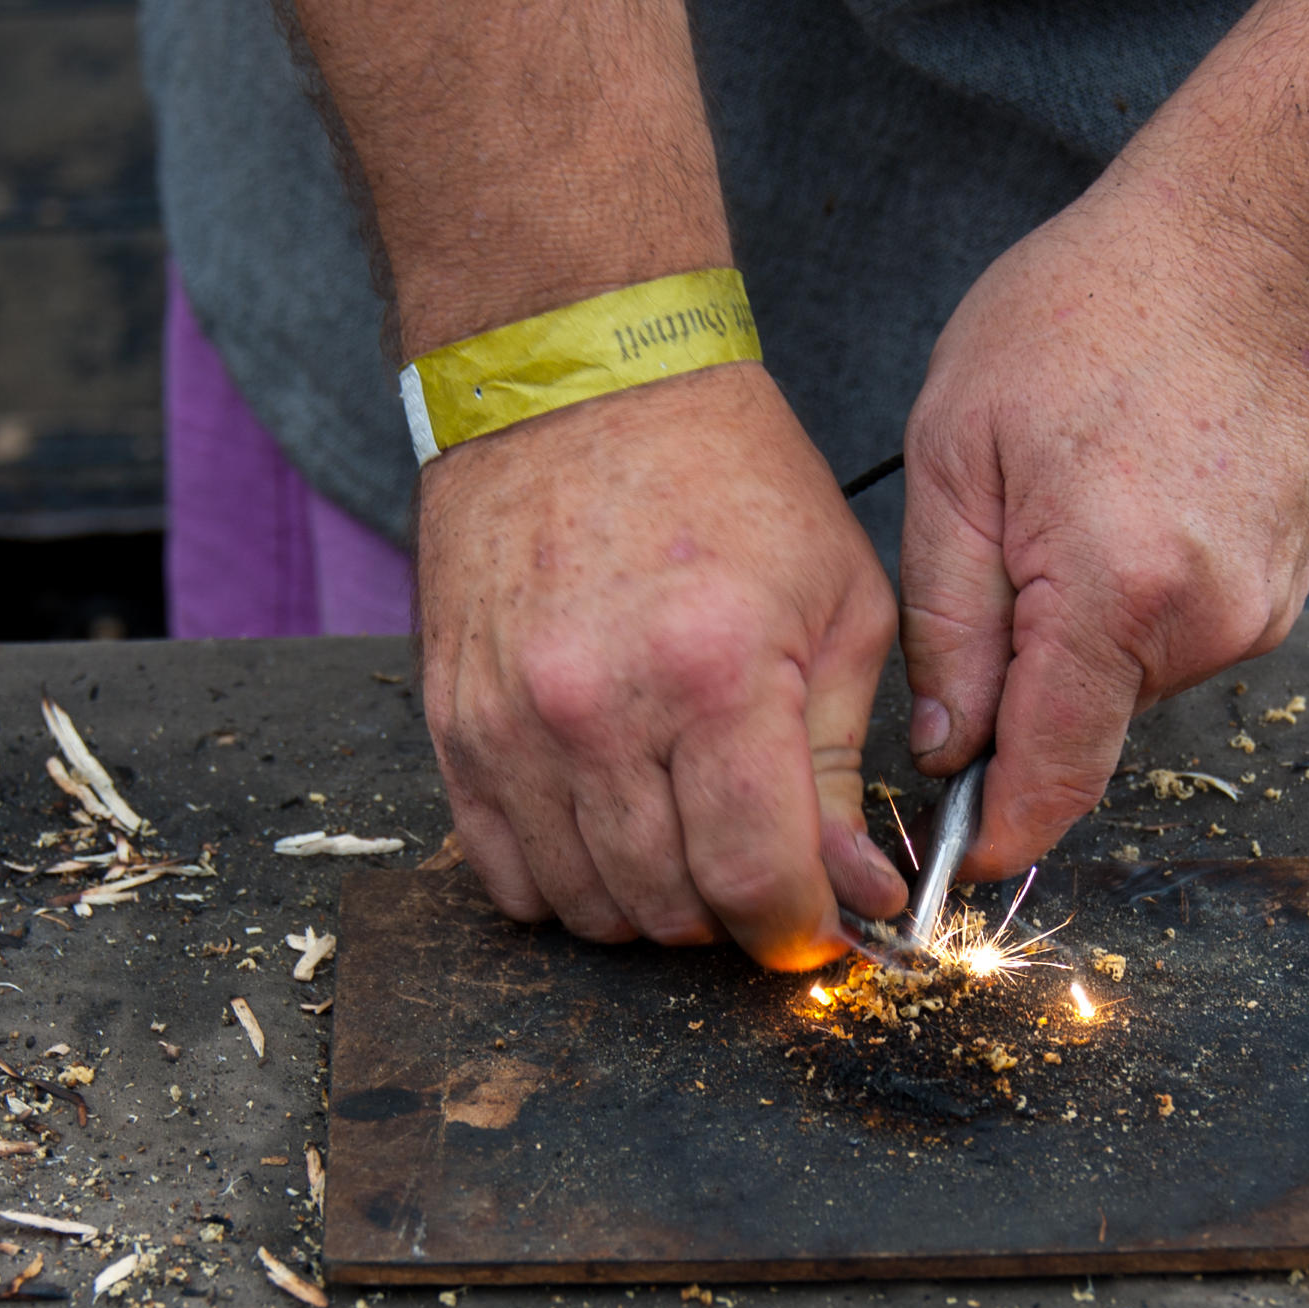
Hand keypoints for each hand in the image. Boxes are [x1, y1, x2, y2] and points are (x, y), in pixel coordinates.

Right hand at [420, 363, 907, 968]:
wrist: (576, 378)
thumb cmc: (727, 476)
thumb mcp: (840, 602)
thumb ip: (844, 764)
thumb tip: (857, 891)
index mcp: (718, 674)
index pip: (757, 879)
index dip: (798, 929)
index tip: (819, 926)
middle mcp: (600, 710)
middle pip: (669, 908)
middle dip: (732, 914)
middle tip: (761, 865)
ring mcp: (511, 722)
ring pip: (586, 906)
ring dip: (649, 905)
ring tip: (688, 837)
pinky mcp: (451, 721)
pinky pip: (503, 870)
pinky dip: (566, 880)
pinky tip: (611, 829)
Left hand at [899, 183, 1308, 874]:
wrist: (1255, 243)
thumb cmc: (1090, 313)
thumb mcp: (959, 449)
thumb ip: (949, 619)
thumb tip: (947, 749)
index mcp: (1114, 597)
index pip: (1052, 779)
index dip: (997, 833)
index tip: (953, 864)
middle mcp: (1205, 626)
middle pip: (1083, 728)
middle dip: (1022, 690)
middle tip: (993, 561)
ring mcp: (1258, 612)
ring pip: (1128, 682)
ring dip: (1078, 635)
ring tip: (1066, 503)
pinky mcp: (1282, 591)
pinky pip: (1177, 638)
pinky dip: (1131, 602)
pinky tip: (1121, 502)